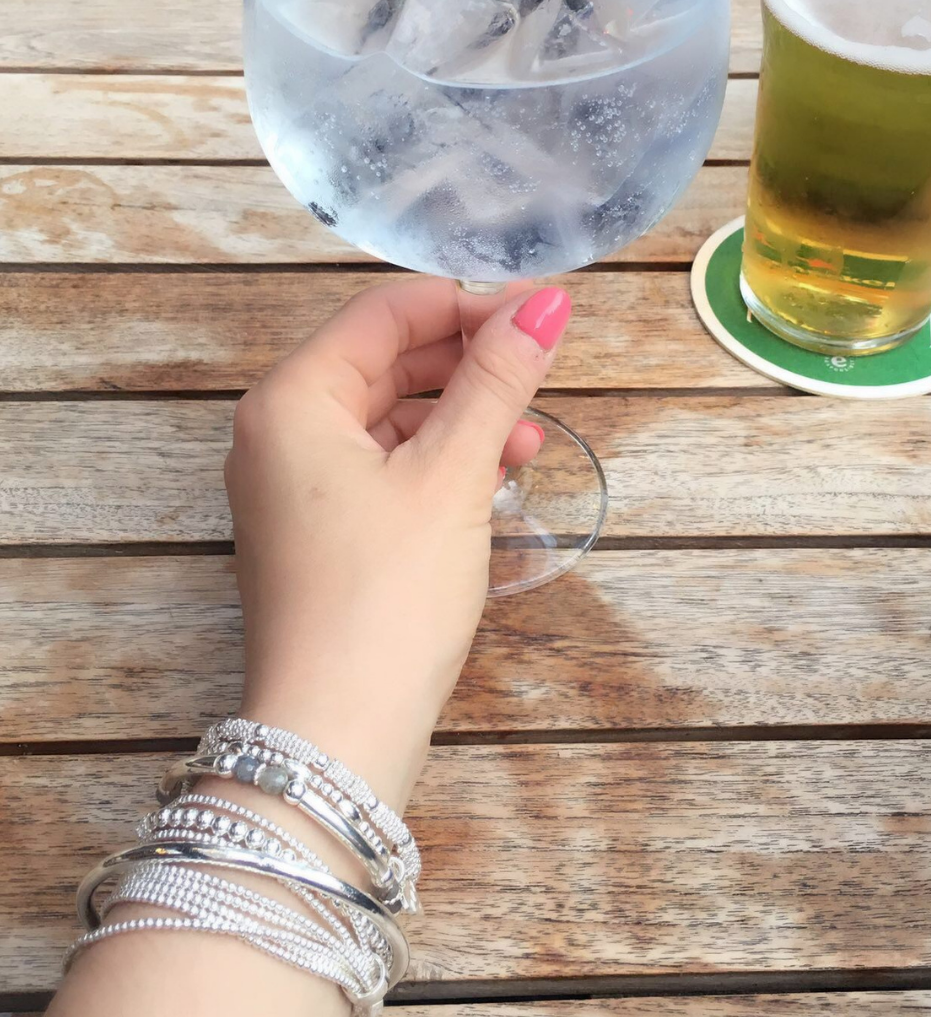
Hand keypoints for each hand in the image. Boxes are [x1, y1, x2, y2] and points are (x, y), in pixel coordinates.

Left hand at [224, 278, 571, 811]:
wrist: (337, 733)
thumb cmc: (388, 593)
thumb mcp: (452, 475)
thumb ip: (497, 381)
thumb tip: (546, 302)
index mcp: (293, 399)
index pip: (385, 313)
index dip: (469, 304)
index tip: (543, 315)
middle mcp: (279, 432)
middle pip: (385, 362)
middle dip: (468, 362)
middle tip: (542, 370)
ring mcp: (294, 487)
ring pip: (390, 419)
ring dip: (461, 418)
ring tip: (529, 439)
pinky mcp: (319, 532)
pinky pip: (383, 469)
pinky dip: (438, 464)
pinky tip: (493, 481)